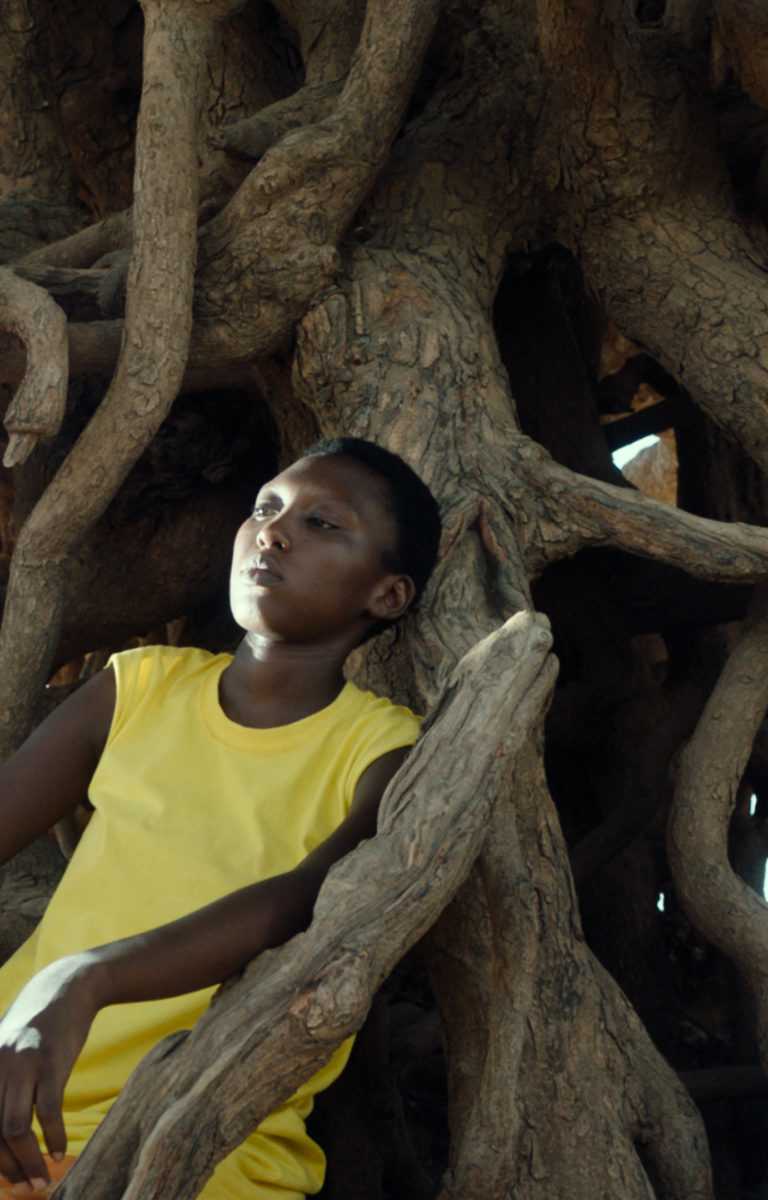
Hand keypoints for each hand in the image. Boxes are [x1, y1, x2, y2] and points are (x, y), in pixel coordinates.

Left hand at [0, 955, 100, 1189]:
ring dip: (28, 1161)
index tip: (4, 1182)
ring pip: (14, 1129)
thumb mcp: (4, 1053)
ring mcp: (21, 1064)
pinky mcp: (51, 1061)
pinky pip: (48, 1111)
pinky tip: (59, 1150)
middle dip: (7, 1168)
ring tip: (43, 1179)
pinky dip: (54, 1137)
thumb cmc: (34, 1029)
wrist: (66, 989)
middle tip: (26, 1188)